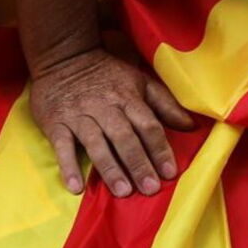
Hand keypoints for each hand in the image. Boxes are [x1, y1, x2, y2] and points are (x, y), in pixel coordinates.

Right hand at [29, 47, 193, 197]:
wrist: (64, 57)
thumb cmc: (107, 75)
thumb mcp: (139, 81)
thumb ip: (165, 104)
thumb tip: (191, 125)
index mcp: (127, 97)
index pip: (148, 125)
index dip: (159, 149)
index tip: (170, 173)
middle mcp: (105, 107)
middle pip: (124, 137)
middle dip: (138, 163)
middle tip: (149, 188)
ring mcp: (79, 116)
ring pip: (96, 143)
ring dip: (110, 167)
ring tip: (122, 191)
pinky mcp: (56, 123)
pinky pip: (62, 146)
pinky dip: (68, 166)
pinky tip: (76, 187)